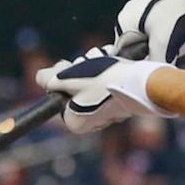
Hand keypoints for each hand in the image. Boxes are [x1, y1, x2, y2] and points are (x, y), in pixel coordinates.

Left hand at [37, 48, 165, 135]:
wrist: (143, 82)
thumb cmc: (104, 81)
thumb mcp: (68, 78)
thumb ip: (49, 79)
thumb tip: (41, 78)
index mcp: (74, 122)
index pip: (58, 93)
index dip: (61, 76)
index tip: (70, 66)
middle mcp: (91, 122)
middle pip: (74, 87)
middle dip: (79, 70)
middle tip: (88, 62)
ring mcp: (108, 113)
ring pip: (91, 82)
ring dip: (93, 67)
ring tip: (103, 62)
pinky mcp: (121, 102)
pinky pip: (106, 83)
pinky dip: (108, 71)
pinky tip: (115, 65)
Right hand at [110, 0, 184, 63]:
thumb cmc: (176, 8)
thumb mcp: (164, 41)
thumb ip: (154, 61)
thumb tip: (153, 78)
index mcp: (124, 24)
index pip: (128, 56)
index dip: (147, 62)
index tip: (166, 60)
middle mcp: (131, 16)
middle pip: (148, 47)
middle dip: (169, 49)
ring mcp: (147, 9)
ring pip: (162, 38)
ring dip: (180, 40)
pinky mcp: (162, 4)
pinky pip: (170, 26)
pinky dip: (183, 28)